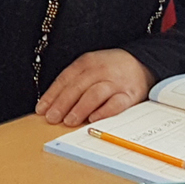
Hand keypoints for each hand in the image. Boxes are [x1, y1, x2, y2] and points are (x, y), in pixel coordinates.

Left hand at [36, 48, 151, 126]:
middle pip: (78, 87)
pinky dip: (104, 111)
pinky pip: (116, 103)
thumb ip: (74, 83)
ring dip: (80, 108)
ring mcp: (115, 82)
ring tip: (69, 121)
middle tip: (52, 118)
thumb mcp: (90, 68)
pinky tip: (93, 119)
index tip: (41, 110)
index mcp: (87, 63)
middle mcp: (100, 70)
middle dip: (62, 104)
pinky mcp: (130, 94)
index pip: (65, 79)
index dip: (52, 95)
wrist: (143, 62)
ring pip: (95, 94)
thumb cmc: (111, 69)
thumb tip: (52, 105)